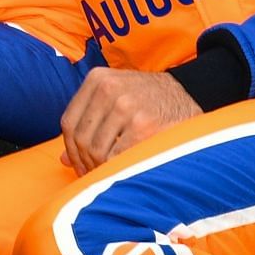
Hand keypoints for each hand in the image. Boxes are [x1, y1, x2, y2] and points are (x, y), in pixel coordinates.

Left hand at [59, 67, 202, 171]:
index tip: (76, 164)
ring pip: (96, 150)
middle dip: (83, 162)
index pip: (68, 122)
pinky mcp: (143, 125)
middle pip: (80, 138)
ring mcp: (125, 106)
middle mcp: (108, 89)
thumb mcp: (116, 96)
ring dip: (98, 168)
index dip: (69, 149)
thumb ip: (88, 121)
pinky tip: (122, 172)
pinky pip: (116, 157)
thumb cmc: (149, 100)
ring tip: (107, 175)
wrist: (191, 95)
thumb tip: (63, 159)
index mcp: (97, 79)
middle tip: (92, 176)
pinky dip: (115, 169)